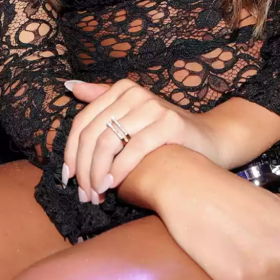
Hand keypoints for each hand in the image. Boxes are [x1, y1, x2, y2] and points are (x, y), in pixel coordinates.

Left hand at [62, 79, 222, 201]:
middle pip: (93, 133)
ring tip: (96, 194)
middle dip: (83, 167)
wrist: (210, 140)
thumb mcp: (131, 114)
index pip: (83, 121)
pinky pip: (134, 149)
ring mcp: (153, 106)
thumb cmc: (165, 133)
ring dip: (97, 173)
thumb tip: (71, 86)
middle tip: (82, 193)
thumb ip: (102, 99)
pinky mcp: (170, 123)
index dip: (70, 151)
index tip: (68, 177)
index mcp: (121, 89)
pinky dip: (119, 170)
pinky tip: (113, 186)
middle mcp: (135, 93)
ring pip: (109, 142)